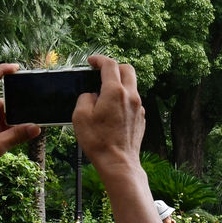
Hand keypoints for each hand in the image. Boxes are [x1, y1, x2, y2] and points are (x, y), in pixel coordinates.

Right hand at [73, 55, 145, 181]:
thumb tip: (92, 95)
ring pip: (132, 85)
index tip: (92, 61)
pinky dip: (124, 99)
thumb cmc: (98, 141)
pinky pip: (133, 101)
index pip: (110, 65)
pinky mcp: (141, 118)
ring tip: (105, 94)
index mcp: (115, 92)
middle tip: (102, 72)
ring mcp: (139, 107)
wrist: (119, 163)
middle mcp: (131, 96)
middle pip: (127, 69)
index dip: (99, 59)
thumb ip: (85, 98)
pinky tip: (113, 111)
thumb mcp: (80, 117)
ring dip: (120, 84)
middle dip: (114, 67)